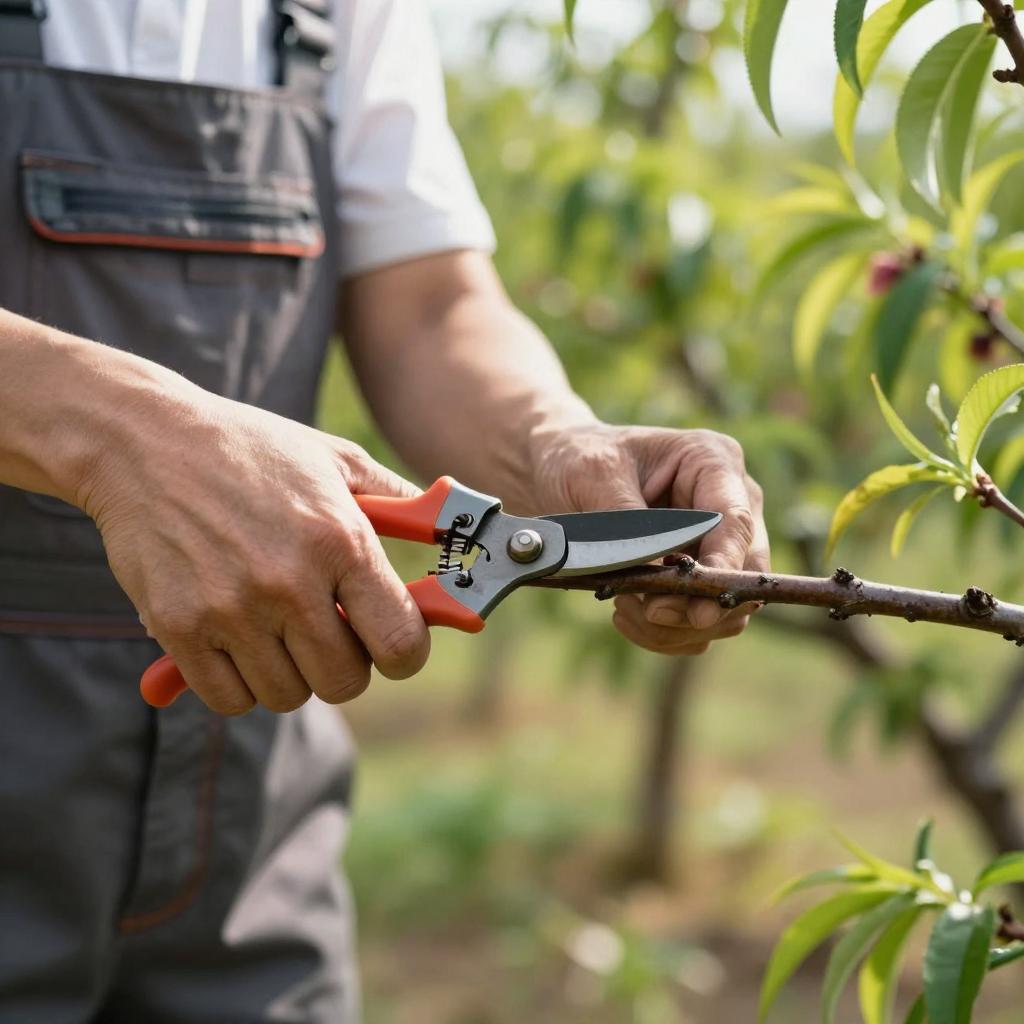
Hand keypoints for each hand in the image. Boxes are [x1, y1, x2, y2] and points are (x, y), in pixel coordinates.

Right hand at [81, 378, 429, 714]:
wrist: (146, 441)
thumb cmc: (253, 449)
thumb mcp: (337, 461)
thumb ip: (403, 504)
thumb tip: (455, 529)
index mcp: (340, 541)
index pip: (401, 644)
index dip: (405, 653)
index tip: (391, 642)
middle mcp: (288, 582)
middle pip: (345, 682)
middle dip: (345, 664)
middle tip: (328, 630)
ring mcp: (230, 609)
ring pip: (287, 695)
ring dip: (290, 671)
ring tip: (276, 624)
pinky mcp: (179, 628)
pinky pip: (229, 699)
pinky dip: (239, 682)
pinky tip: (237, 638)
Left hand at [533, 424, 768, 653]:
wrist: (557, 471)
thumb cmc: (578, 458)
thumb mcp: (593, 474)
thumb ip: (628, 521)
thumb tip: (657, 573)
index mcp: (712, 461)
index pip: (736, 522)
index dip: (724, 568)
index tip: (700, 607)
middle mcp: (729, 502)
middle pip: (745, 572)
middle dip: (699, 603)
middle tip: (650, 612)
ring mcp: (718, 542)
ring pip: (727, 607)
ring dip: (679, 625)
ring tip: (623, 605)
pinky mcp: (698, 576)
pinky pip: (700, 624)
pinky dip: (667, 633)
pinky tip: (625, 614)